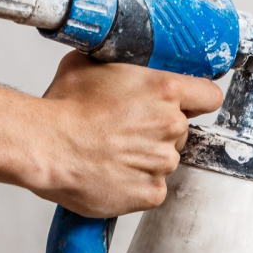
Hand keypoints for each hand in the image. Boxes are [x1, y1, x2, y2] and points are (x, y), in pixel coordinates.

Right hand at [26, 52, 222, 216]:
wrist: (44, 147)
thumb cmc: (62, 107)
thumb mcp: (88, 64)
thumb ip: (119, 65)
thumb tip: (118, 60)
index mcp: (165, 90)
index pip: (208, 95)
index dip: (197, 100)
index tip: (186, 105)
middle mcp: (172, 125)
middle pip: (180, 130)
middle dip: (159, 130)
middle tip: (125, 130)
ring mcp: (164, 162)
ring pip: (165, 159)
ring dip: (146, 157)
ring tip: (111, 153)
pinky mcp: (152, 192)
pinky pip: (153, 187)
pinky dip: (136, 184)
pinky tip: (112, 174)